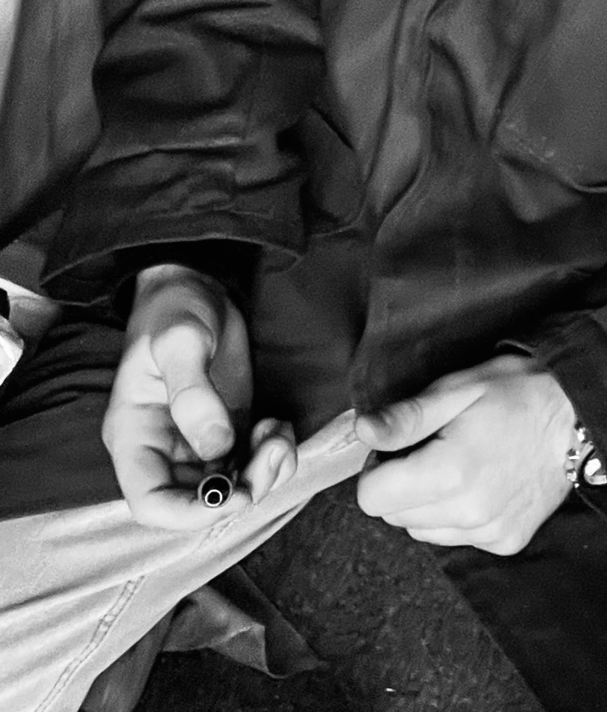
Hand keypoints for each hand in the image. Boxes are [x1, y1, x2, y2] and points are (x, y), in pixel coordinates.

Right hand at [102, 263, 296, 529]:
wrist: (197, 282)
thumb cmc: (174, 308)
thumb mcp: (179, 340)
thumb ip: (193, 393)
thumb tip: (216, 445)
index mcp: (136, 436)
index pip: (151, 503)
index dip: (190, 514)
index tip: (233, 494)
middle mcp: (165, 448)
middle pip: (197, 502)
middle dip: (241, 490)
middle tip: (274, 450)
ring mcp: (198, 440)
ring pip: (230, 485)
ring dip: (264, 472)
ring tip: (279, 433)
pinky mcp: (228, 427)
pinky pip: (250, 460)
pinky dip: (272, 452)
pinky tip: (278, 424)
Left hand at [354, 354, 575, 554]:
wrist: (583, 414)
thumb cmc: (520, 392)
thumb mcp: (459, 388)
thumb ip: (407, 416)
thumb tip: (361, 432)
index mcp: (448, 472)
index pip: (371, 497)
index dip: (378, 466)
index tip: (403, 444)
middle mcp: (466, 513)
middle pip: (394, 516)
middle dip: (401, 483)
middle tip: (434, 447)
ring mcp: (488, 532)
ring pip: (422, 530)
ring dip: (427, 503)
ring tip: (461, 464)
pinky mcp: (506, 541)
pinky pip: (457, 538)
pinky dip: (458, 515)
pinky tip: (483, 483)